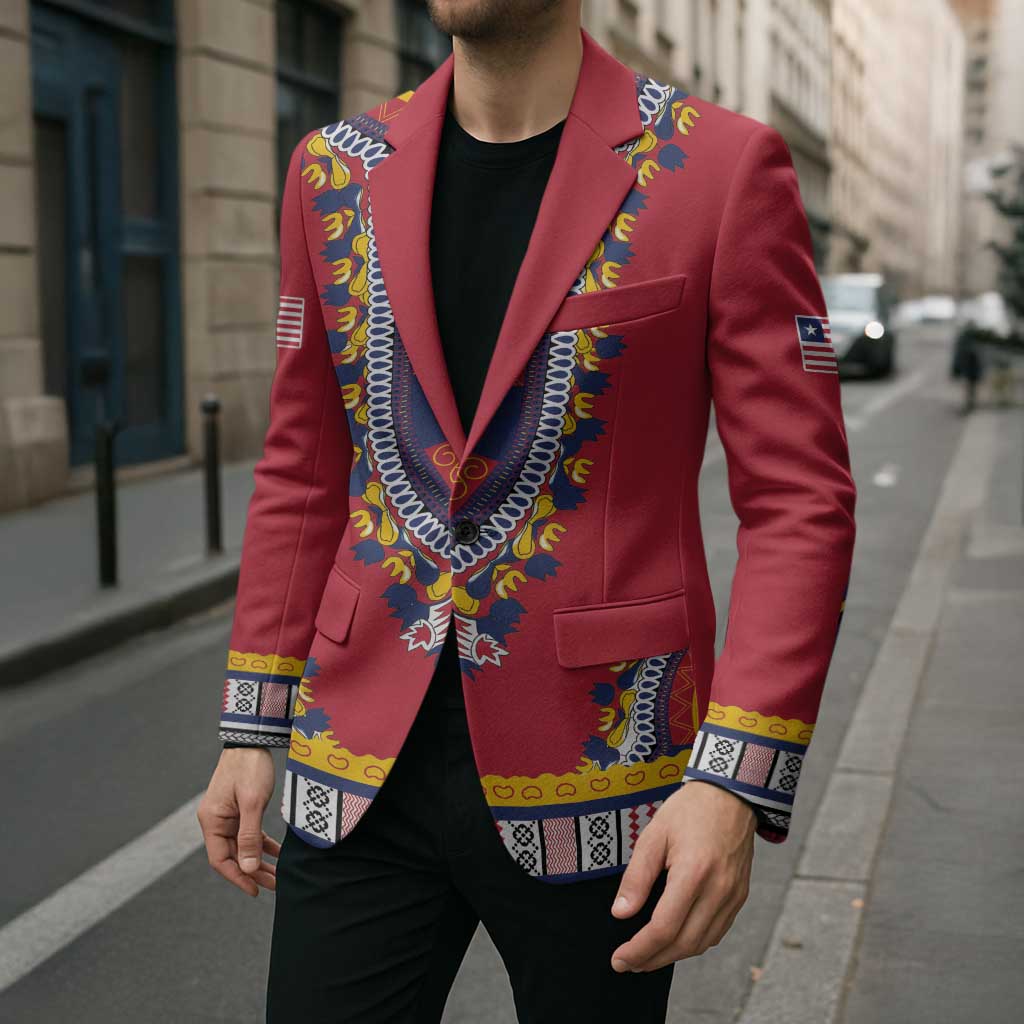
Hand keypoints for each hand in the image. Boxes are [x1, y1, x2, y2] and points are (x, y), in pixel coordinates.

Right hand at [197, 747, 279, 896]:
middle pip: (233, 855)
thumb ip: (250, 837)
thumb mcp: (252, 803)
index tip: (255, 891)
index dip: (237, 877)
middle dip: (252, 872)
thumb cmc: (250, 767)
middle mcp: (216, 820)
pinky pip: (250, 833)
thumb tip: (249, 868)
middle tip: (274, 885)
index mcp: (212, 821)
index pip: (220, 860)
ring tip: (278, 875)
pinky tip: (277, 854)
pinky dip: (262, 844)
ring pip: (243, 846)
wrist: (253, 739)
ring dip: (259, 860)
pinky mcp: (240, 809)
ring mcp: (228, 815)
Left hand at [609, 780, 755, 971]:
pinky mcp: (740, 896)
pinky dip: (694, 944)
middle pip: (684, 943)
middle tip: (628, 964)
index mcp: (693, 872)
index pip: (664, 927)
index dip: (639, 949)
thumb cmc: (689, 810)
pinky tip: (675, 941)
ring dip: (673, 956)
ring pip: (702, 943)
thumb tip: (621, 914)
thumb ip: (637, 877)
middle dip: (653, 960)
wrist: (730, 795)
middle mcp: (718, 890)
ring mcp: (733, 895)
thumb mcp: (654, 835)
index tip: (619, 959)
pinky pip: (717, 932)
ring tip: (647, 957)